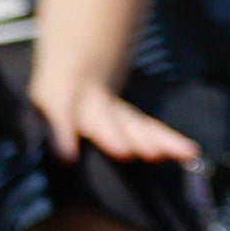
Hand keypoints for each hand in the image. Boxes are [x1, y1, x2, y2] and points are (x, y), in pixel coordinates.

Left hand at [31, 74, 205, 168]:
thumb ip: (45, 130)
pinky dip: (169, 142)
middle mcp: (89, 106)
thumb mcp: (39, 109)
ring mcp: (114, 112)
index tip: (67, 156)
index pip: (60, 116)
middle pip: (104, 120)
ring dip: (153, 140)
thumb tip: (43, 160)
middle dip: (116, 136)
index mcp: (58, 102)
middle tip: (128, 151)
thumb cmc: (52, 101)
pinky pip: (152, 130)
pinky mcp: (131, 121)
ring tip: (176, 152)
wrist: (75, 69)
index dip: (63, 134)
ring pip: (134, 124)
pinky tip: (190, 153)